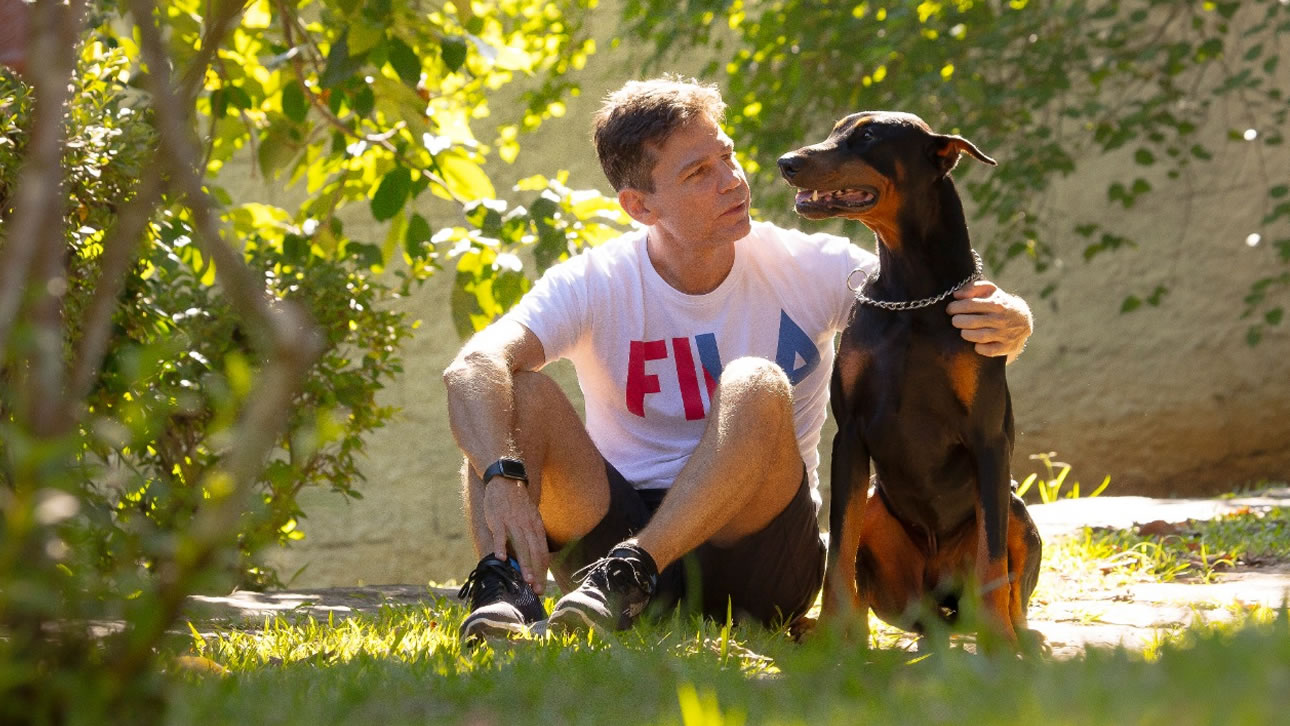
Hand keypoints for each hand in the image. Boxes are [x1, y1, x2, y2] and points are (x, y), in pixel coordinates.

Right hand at [480, 477, 548, 594]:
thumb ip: (532, 536)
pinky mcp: (498, 519)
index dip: (542, 571)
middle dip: (536, 572)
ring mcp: (513, 523)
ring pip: (521, 546)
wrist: (506, 480)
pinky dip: (501, 547)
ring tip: (525, 580)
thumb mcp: (530, 517)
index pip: (542, 552)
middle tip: (536, 590)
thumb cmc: (517, 503)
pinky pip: (500, 535)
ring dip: (524, 564)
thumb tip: (534, 556)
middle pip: (534, 552)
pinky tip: (501, 559)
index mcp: (536, 527)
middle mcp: (527, 526)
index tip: (541, 587)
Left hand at [946, 280, 1032, 359]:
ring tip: (963, 331)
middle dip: (958, 321)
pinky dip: (979, 348)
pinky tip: (975, 343)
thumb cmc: (1000, 303)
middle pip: (972, 322)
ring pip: (979, 336)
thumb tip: (957, 294)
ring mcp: (1004, 334)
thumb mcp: (991, 291)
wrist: (1023, 320)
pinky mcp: (1006, 347)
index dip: (955, 307)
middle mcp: (1000, 319)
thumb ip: (974, 288)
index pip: (970, 305)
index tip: (949, 309)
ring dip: (966, 334)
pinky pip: (989, 351)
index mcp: (996, 304)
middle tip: (955, 320)